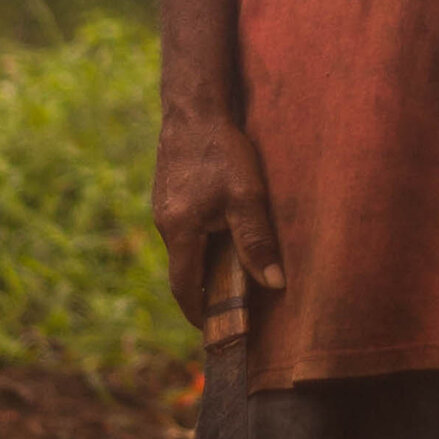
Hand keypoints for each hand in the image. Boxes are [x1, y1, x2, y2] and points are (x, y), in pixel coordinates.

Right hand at [152, 110, 283, 325]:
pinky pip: (185, 228)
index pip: (184, 287)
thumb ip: (257, 242)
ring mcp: (163, 207)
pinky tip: (226, 232)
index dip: (198, 312)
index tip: (213, 329)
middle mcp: (164, 223)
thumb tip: (274, 284)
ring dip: (206, 263)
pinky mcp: (169, 194)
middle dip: (205, 290)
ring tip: (235, 271)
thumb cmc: (222, 151)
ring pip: (185, 247)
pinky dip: (204, 240)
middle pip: (184, 269)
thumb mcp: (246, 197)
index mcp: (179, 231)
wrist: (194, 109)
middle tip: (231, 305)